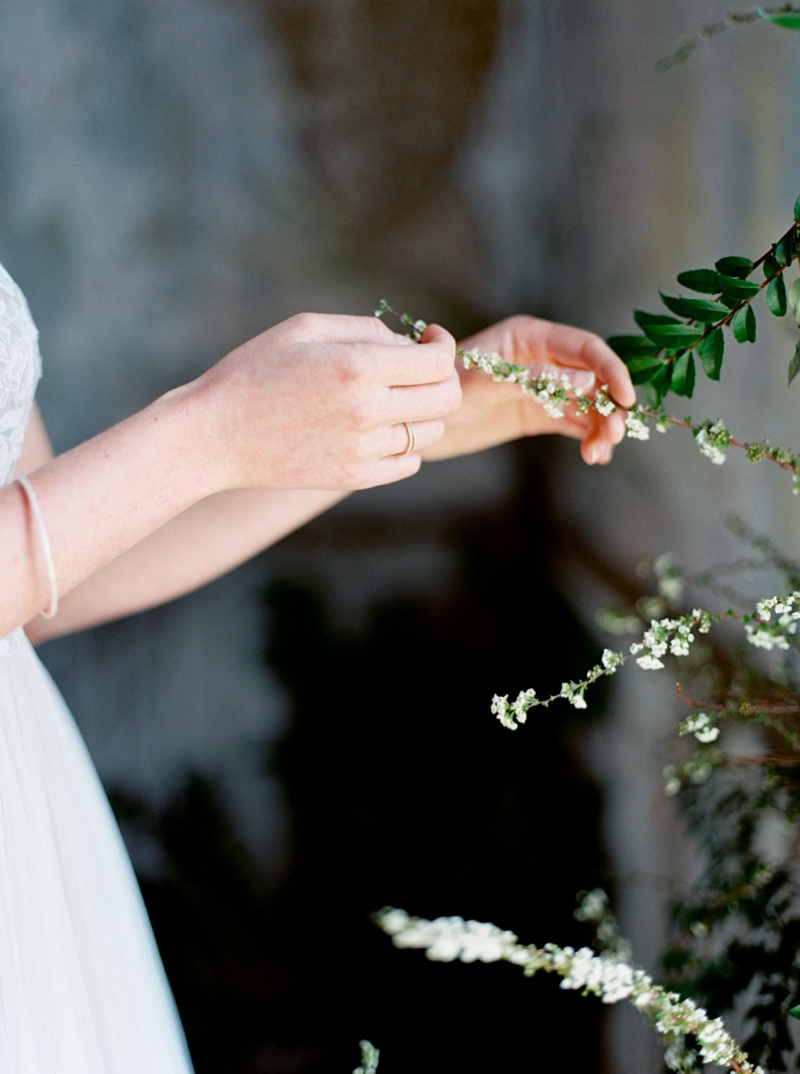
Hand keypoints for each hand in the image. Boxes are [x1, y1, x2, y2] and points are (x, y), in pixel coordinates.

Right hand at [198, 313, 460, 489]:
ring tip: (394, 398)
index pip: (437, 362)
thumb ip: (365, 329)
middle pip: (445, 399)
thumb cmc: (254, 372)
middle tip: (419, 369)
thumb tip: (409, 345)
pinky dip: (406, 444)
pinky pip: (408, 462)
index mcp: (357, 367)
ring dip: (423, 411)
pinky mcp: (355, 478)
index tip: (430, 339)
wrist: (213, 435)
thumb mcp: (304, 329)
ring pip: (429, 432)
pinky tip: (380, 428)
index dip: (443, 345)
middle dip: (442, 377)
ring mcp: (363, 450)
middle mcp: (367, 411)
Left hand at [421, 315, 635, 464]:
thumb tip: (588, 383)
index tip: (626, 399)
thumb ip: (535, 379)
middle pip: (595, 378)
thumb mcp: (485, 382)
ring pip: (589, 404)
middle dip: (609, 405)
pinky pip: (575, 424)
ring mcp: (542, 388)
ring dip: (601, 427)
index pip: (585, 349)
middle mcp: (543, 359)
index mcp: (532, 337)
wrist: (416, 421)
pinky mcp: (538, 414)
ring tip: (598, 454)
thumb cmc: (443, 390)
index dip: (611, 371)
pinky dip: (588, 439)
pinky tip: (593, 456)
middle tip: (613, 436)